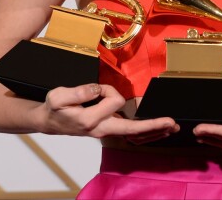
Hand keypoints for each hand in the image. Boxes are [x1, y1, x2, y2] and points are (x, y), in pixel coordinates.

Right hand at [39, 83, 178, 141]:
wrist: (50, 121)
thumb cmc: (55, 108)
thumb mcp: (58, 96)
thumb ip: (78, 92)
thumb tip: (97, 89)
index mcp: (91, 120)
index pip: (114, 100)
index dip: (109, 89)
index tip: (97, 88)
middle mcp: (101, 128)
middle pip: (132, 129)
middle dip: (152, 126)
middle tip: (170, 123)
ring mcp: (106, 130)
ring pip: (133, 134)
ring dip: (152, 130)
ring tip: (170, 127)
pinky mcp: (108, 128)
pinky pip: (130, 133)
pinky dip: (144, 132)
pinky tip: (156, 131)